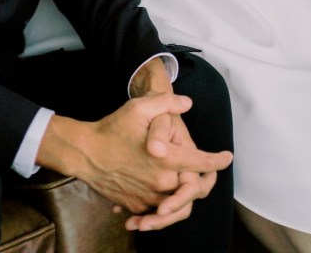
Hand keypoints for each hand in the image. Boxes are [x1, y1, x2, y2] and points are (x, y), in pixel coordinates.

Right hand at [37, 94, 231, 231]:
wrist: (84, 153)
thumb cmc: (112, 129)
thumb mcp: (139, 107)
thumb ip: (167, 103)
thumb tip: (187, 103)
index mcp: (166, 159)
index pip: (201, 164)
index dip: (217, 160)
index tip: (226, 157)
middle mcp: (161, 182)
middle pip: (192, 188)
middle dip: (202, 180)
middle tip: (206, 172)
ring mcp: (148, 197)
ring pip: (176, 202)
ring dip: (183, 194)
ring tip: (184, 182)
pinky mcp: (136, 205)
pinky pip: (157, 208)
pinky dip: (163, 203)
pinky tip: (160, 192)